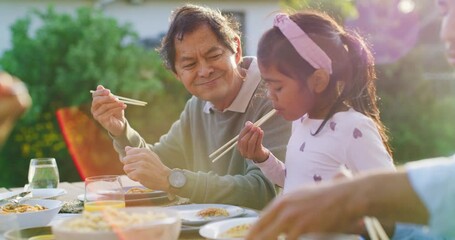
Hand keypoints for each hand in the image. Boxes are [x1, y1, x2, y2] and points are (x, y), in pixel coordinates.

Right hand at [90, 85, 126, 135]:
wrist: (120, 123)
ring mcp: (96, 115)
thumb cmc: (116, 111)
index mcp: (96, 102)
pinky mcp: (101, 120)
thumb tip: (99, 86)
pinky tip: (123, 107)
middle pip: (97, 100)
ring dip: (115, 104)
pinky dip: (117, 109)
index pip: (94, 95)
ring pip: (105, 106)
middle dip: (107, 98)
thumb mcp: (113, 101)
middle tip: (115, 98)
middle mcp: (94, 108)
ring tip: (123, 103)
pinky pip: (108, 113)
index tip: (109, 91)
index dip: (101, 92)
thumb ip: (108, 95)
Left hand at [122, 146, 170, 190]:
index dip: (131, 159)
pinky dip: (133, 178)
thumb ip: (137, 152)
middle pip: (125, 160)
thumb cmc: (156, 168)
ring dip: (131, 172)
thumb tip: (126, 148)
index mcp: (144, 151)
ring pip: (126, 168)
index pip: (128, 152)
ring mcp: (141, 164)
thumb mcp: (149, 156)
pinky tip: (140, 178)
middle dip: (129, 165)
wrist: (165, 178)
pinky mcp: (139, 173)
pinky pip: (129, 175)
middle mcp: (142, 156)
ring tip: (139, 174)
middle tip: (137, 169)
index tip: (137, 163)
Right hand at [237, 121, 268, 162]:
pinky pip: (257, 145)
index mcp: (239, 147)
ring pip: (251, 143)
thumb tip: (248, 123)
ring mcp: (249, 154)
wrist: (261, 155)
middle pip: (244, 141)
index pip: (240, 138)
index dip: (245, 130)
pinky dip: (259, 137)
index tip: (250, 124)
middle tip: (255, 126)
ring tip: (259, 128)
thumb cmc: (254, 144)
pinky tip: (261, 132)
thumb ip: (248, 130)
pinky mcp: (256, 154)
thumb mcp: (250, 137)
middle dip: (249, 133)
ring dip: (255, 134)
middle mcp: (243, 152)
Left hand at [246, 182, 362, 239]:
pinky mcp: (302, 226)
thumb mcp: (304, 197)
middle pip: (261, 230)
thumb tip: (281, 217)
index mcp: (283, 201)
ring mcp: (292, 217)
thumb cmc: (329, 198)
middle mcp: (284, 208)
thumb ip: (291, 207)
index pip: (261, 220)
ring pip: (270, 237)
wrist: (346, 196)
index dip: (252, 233)